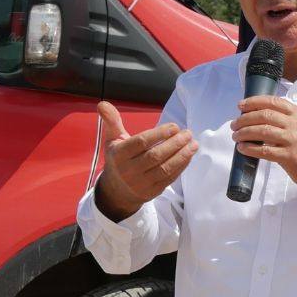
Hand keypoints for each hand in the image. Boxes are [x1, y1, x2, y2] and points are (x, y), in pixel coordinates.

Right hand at [93, 102, 197, 221]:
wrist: (117, 191)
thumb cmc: (118, 158)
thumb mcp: (112, 140)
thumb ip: (112, 121)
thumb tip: (103, 104)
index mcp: (118, 155)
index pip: (141, 142)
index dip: (159, 134)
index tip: (174, 126)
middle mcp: (128, 171)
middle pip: (155, 156)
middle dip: (174, 144)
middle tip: (188, 133)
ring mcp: (140, 183)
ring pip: (164, 169)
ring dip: (182, 156)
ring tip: (193, 144)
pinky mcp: (151, 192)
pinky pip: (169, 178)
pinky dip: (181, 166)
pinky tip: (189, 155)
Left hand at [230, 96, 296, 202]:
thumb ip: (288, 121)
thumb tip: (260, 119)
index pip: (274, 101)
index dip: (254, 102)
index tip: (241, 106)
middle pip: (265, 115)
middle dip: (245, 118)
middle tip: (234, 124)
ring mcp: (294, 140)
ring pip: (262, 131)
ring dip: (244, 132)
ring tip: (236, 136)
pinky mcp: (290, 157)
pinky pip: (264, 150)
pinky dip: (250, 148)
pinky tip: (242, 148)